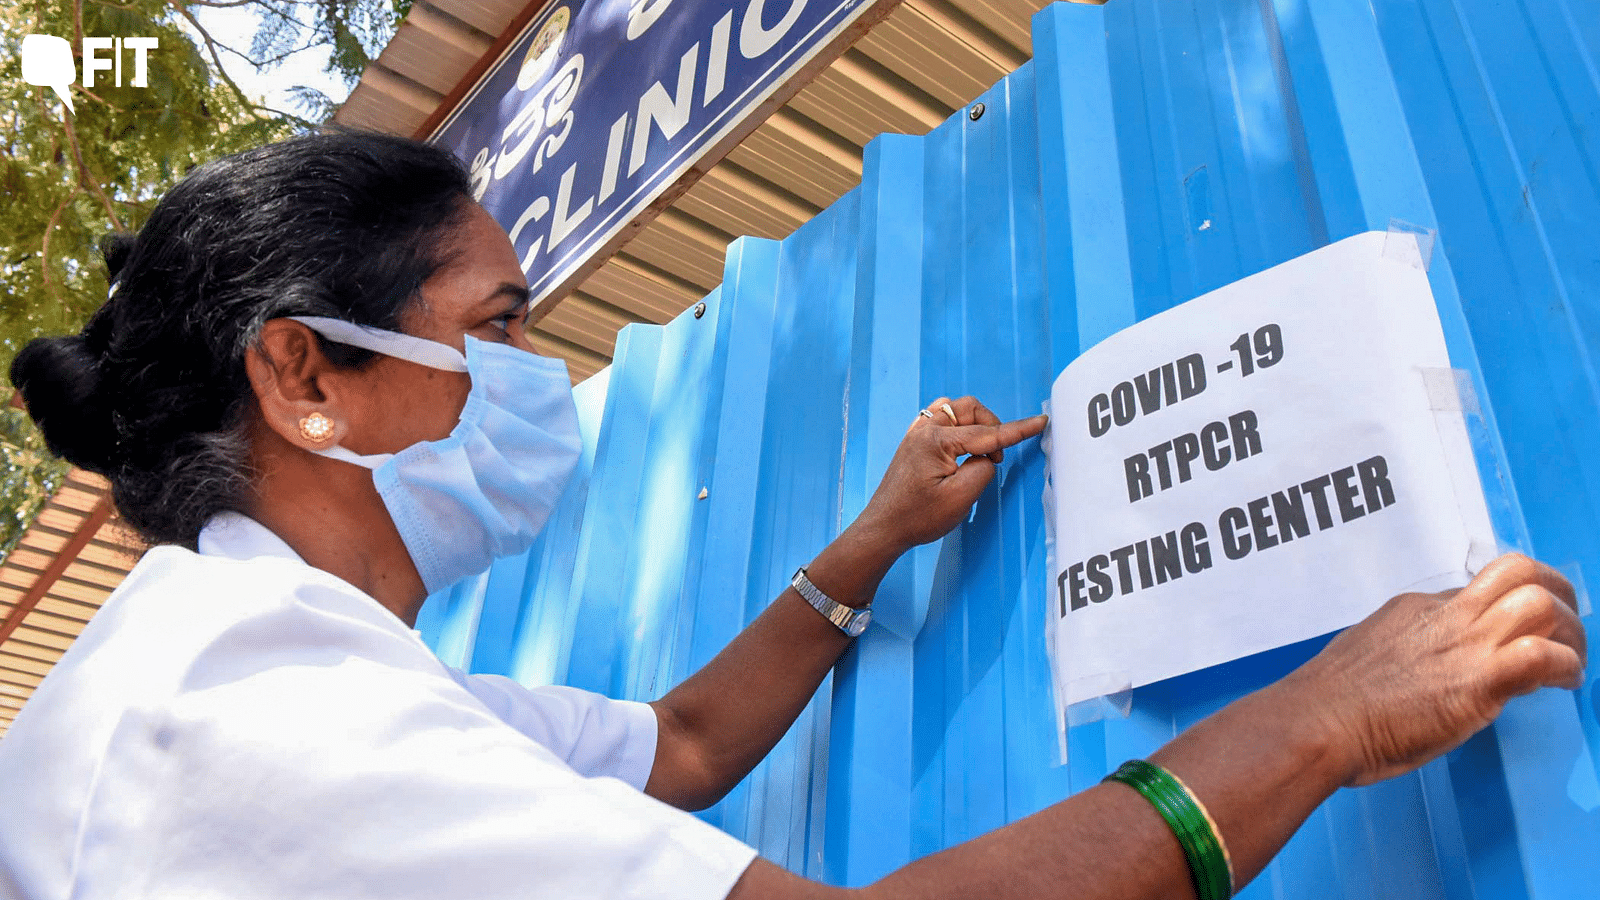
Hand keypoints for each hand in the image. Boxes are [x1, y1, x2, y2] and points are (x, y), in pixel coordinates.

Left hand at [854, 395, 1047, 553]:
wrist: (884, 527)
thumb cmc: (918, 517)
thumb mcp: (960, 498)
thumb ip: (983, 470)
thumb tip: (987, 456)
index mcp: (936, 440)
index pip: (987, 433)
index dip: (1018, 430)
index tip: (1040, 421)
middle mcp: (924, 429)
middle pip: (970, 409)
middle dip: (991, 427)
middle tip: (994, 459)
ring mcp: (916, 432)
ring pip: (955, 408)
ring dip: (975, 423)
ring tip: (979, 451)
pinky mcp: (913, 440)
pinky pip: (940, 416)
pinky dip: (958, 425)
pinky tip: (960, 446)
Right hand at [1283, 553, 1586, 786]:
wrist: (1317, 722)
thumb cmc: (1326, 708)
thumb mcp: (1363, 659)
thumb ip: (1397, 658)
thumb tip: (1413, 677)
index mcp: (1413, 610)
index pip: (1476, 593)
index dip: (1505, 612)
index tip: (1515, 637)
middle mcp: (1443, 615)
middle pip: (1517, 571)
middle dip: (1557, 592)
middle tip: (1565, 627)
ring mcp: (1462, 643)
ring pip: (1539, 601)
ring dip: (1570, 631)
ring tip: (1571, 659)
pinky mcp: (1479, 678)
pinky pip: (1543, 655)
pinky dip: (1566, 666)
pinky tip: (1564, 683)